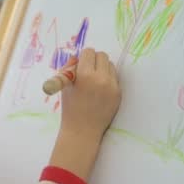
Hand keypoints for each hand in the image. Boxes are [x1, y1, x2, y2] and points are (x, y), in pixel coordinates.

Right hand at [50, 48, 120, 178]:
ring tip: (94, 82)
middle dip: (94, 60)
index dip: (83, 57)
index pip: (88, 52)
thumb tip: (77, 56)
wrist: (82, 131)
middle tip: (88, 70)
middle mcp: (101, 78)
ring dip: (102, 68)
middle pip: (102, 55)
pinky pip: (114, 77)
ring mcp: (112, 86)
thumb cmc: (70, 108)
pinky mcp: (118, 93)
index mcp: (85, 75)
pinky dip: (107, 79)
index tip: (79, 65)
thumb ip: (70, 69)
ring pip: (110, 65)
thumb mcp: (65, 86)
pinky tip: (100, 90)